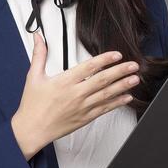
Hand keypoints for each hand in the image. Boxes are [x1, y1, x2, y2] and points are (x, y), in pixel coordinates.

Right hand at [10, 29, 138, 159]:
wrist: (32, 129)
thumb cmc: (33, 105)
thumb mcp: (34, 77)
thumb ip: (39, 55)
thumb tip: (38, 37)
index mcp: (65, 81)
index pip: (89, 67)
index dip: (105, 60)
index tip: (117, 55)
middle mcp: (76, 94)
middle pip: (103, 80)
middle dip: (120, 71)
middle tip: (134, 65)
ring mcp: (82, 107)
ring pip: (107, 94)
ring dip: (123, 86)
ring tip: (135, 79)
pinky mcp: (85, 118)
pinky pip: (104, 109)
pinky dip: (117, 103)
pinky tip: (127, 97)